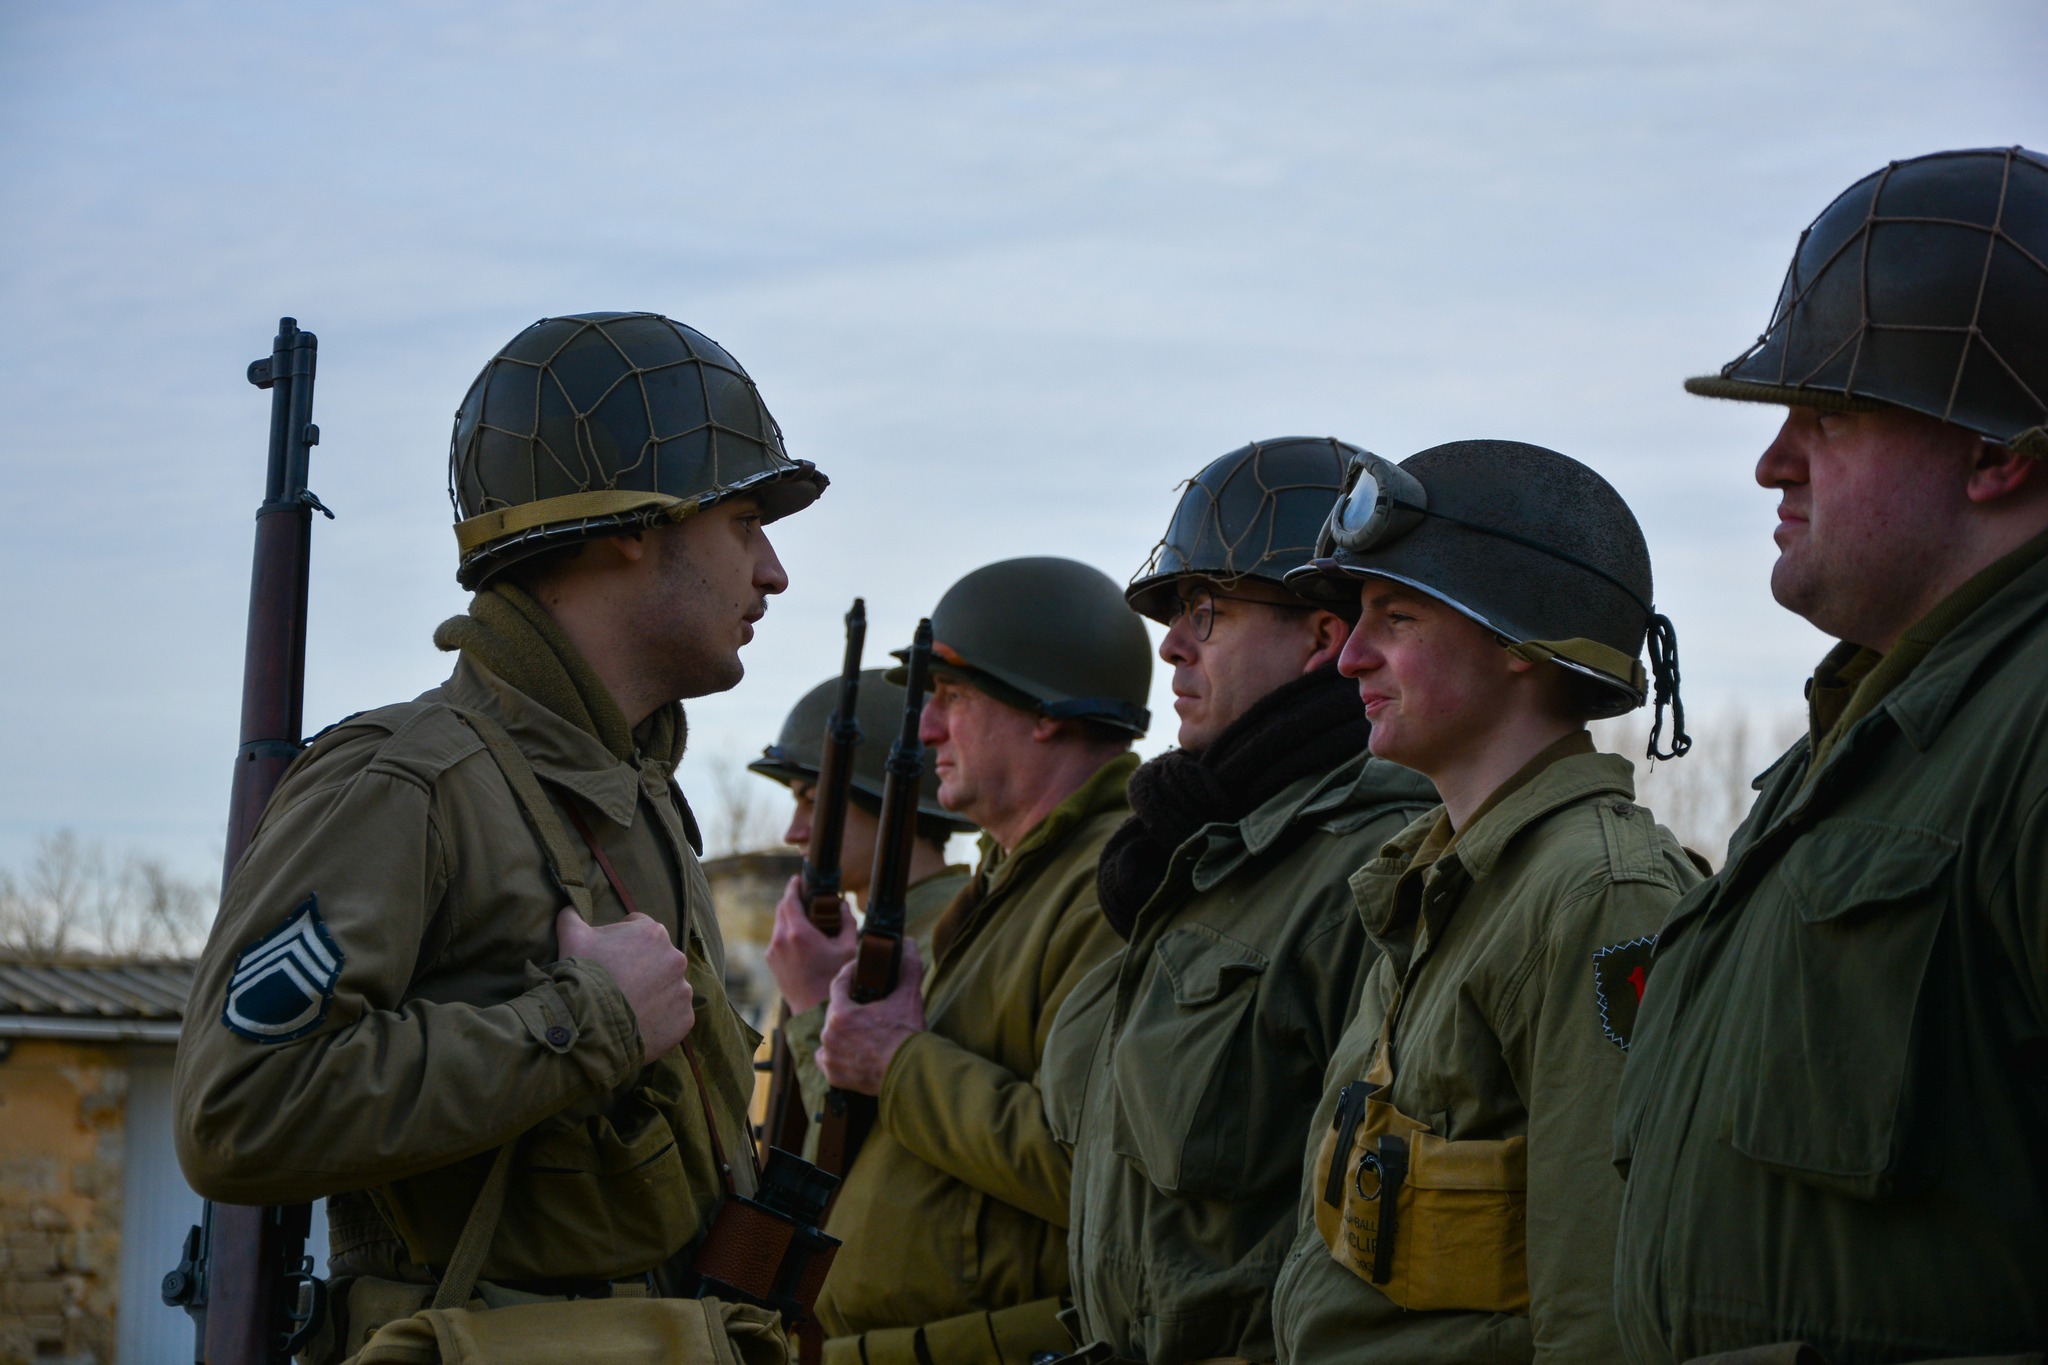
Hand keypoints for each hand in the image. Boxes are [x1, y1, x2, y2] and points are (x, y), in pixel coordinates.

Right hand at [557, 908, 694, 1057]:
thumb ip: (573, 915)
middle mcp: (676, 957)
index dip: (621, 941)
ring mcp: (683, 989)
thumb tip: (570, 905)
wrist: (592, 1027)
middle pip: (657, 958)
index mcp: (653, 932)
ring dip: (652, 992)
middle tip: (617, 983)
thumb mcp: (572, 938)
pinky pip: (673, 1014)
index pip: (639, 928)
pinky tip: (638, 1023)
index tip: (609, 957)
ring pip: (667, 986)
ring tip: (627, 1005)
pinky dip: (659, 1018)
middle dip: (640, 967)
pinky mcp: (685, 1017)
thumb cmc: (583, 977)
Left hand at [766, 875, 857, 1012]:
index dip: (794, 885)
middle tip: (807, 894)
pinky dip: (787, 931)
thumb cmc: (835, 979)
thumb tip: (843, 904)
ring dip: (790, 916)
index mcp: (798, 933)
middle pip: (782, 908)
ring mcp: (773, 952)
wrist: (815, 1010)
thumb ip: (846, 921)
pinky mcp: (772, 962)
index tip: (800, 878)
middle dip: (793, 899)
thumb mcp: (847, 947)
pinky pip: (777, 938)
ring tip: (807, 916)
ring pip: (779, 924)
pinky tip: (802, 936)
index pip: (790, 899)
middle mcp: (780, 940)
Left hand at [817, 938, 925, 1095]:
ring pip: (831, 1034)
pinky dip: (837, 1054)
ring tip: (860, 1028)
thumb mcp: (909, 997)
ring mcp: (830, 1056)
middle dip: (849, 1004)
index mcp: (841, 1013)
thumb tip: (909, 943)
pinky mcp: (833, 1075)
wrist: (910, 1074)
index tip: (859, 970)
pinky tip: (851, 1051)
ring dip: (842, 1029)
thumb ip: (908, 967)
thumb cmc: (907, 1036)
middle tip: (866, 1003)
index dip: (849, 973)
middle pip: (835, 1010)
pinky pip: (828, 1059)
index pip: (838, 983)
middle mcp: (829, 1034)